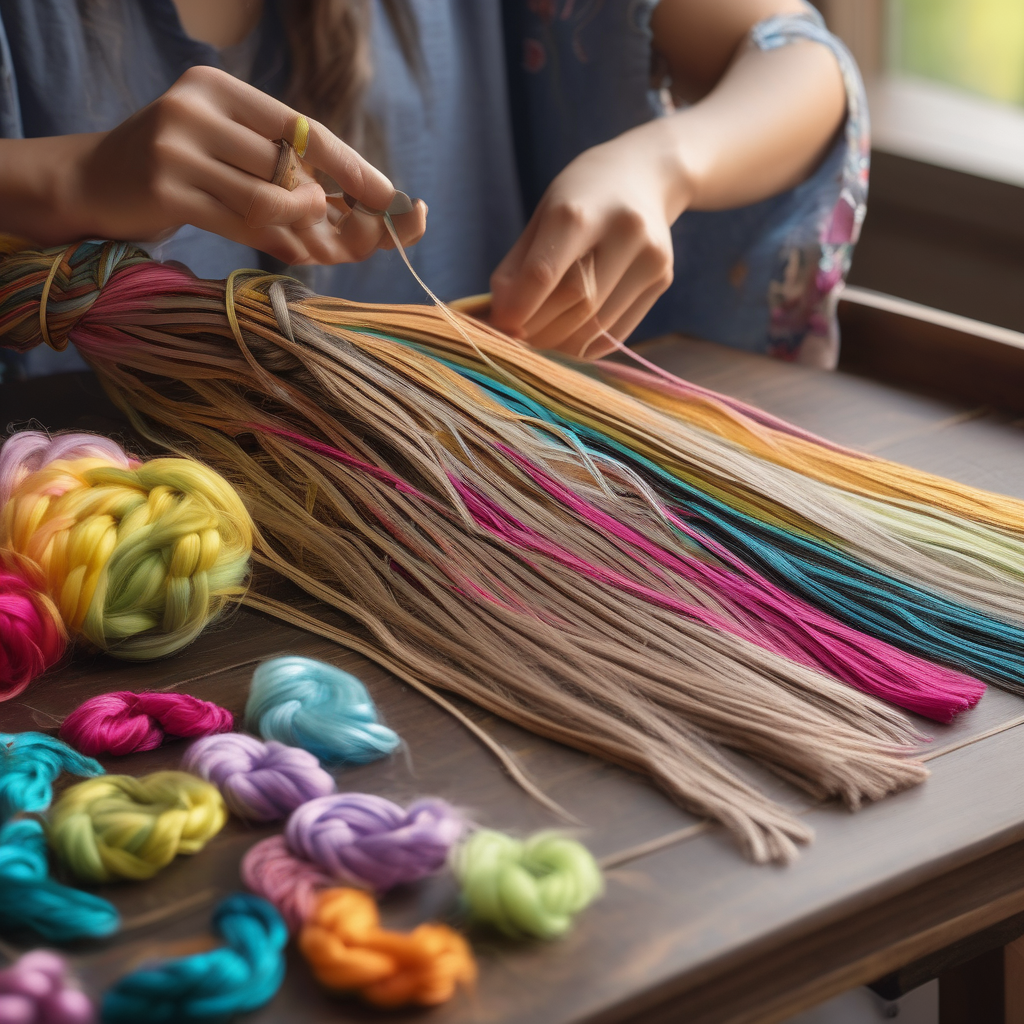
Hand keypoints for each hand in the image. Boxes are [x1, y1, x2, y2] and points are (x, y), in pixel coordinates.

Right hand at [62, 65, 425, 263]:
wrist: (93, 183)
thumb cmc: (179, 171)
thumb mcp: (228, 153)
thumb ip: (284, 173)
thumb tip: (359, 212)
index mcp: (221, 89)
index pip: (303, 128)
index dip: (352, 166)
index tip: (392, 196)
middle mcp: (197, 108)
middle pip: (291, 166)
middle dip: (330, 209)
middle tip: (351, 238)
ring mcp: (176, 147)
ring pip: (269, 198)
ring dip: (298, 226)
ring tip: (304, 238)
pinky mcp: (163, 189)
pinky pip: (240, 224)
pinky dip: (272, 242)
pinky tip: (288, 250)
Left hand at [489, 121, 686, 358]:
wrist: (647, 174)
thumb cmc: (582, 198)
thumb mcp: (543, 215)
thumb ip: (517, 266)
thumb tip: (499, 318)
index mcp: (580, 210)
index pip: (543, 274)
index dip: (518, 309)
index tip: (500, 326)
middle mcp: (623, 231)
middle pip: (573, 303)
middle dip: (539, 329)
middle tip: (518, 338)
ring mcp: (649, 256)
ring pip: (596, 324)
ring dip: (560, 343)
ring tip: (540, 339)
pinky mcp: (663, 278)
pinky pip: (617, 332)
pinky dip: (585, 346)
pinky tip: (568, 339)